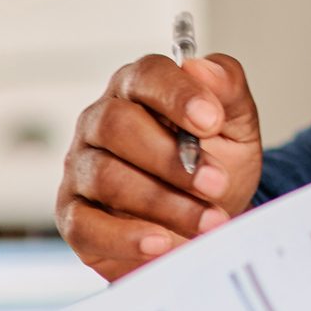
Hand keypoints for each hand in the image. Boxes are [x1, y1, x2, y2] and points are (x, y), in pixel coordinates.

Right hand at [57, 53, 262, 280]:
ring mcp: (81, 169)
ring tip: (208, 221)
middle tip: (216, 183)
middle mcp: (101, 122)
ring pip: (107, 177)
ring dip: (164, 203)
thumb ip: (227, 89)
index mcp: (139, 90)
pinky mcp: (73, 215)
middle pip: (117, 125)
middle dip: (170, 158)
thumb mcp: (236, 126)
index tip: (212, 121)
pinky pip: (86, 226)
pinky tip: (161, 243)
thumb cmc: (217, 166)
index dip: (179, 95)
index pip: (147, 75)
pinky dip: (126, 237)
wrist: (208, 223)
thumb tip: (200, 67)